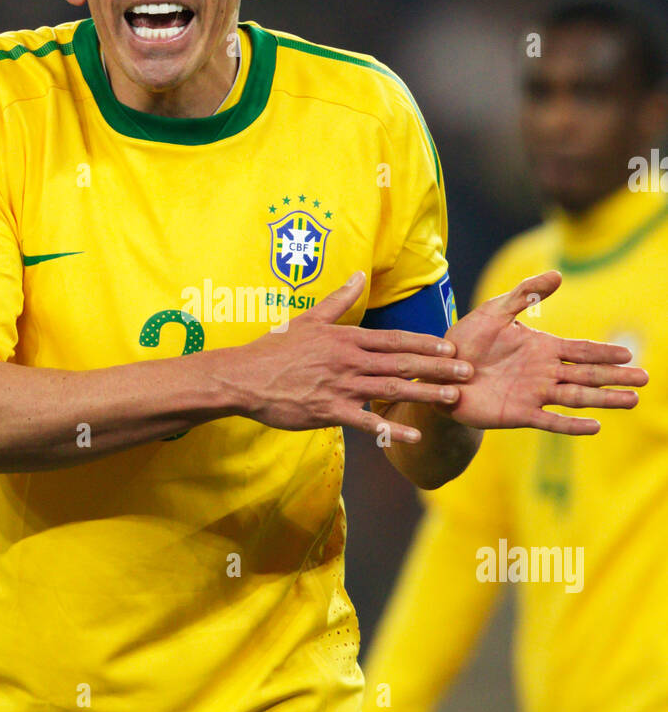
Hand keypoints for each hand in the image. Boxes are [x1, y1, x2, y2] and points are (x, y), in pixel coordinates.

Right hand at [234, 271, 471, 441]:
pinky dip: (392, 430)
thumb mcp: (309, 319)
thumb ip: (339, 300)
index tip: (450, 347)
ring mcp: (340, 387)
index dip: (424, 344)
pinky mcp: (329, 412)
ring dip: (424, 394)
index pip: (393, 340)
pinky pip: (366, 423)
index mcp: (345, 339)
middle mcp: (348, 362)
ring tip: (452, 398)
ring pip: (390, 390)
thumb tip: (358, 275)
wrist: (244, 378)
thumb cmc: (275, 348)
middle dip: (437, 368)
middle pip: (400, 364)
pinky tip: (414, 435)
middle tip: (467, 372)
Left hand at [441, 270, 647, 433]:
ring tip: (631, 400)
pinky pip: (550, 421)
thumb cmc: (466, 341)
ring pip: (576, 397)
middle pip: (587, 375)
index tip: (629, 353)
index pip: (581, 350)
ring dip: (604, 399)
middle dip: (616, 376)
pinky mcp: (518, 414)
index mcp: (542, 347)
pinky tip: (594, 426)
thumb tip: (558, 274)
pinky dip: (572, 425)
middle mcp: (543, 372)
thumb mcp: (494, 312)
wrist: (438, 373)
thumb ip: (524, 294)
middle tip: (645, 379)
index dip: (605, 352)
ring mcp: (533, 394)